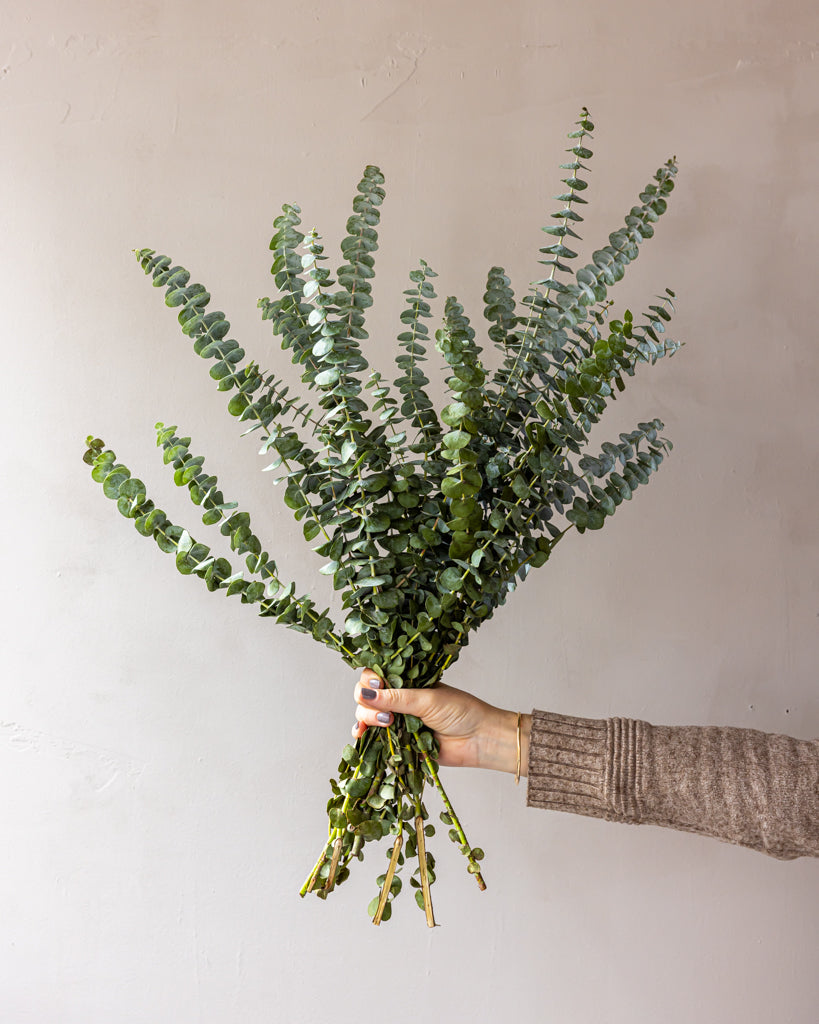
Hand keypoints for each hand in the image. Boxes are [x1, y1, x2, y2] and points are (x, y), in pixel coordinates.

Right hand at [352, 669, 530, 774]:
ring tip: (386, 724)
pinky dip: (366, 738)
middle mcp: (399, 700)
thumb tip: (365, 694)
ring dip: (367, 719)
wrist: (480, 740)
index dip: (368, 680)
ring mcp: (398, 721)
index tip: (373, 686)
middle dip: (367, 703)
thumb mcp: (427, 699)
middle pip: (367, 697)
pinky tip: (361, 736)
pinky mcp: (400, 743)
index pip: (376, 676)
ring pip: (368, 717)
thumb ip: (396, 698)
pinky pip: (377, 740)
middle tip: (385, 713)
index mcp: (407, 682)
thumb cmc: (461, 712)